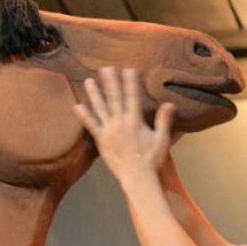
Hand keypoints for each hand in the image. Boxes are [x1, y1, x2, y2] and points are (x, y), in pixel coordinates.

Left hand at [73, 67, 175, 184]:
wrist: (137, 177)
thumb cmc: (152, 159)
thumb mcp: (162, 139)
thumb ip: (164, 120)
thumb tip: (169, 103)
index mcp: (135, 121)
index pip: (133, 97)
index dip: (130, 82)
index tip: (128, 69)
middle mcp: (121, 123)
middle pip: (115, 98)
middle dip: (110, 82)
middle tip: (106, 68)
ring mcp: (109, 131)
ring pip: (100, 108)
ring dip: (94, 93)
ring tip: (88, 80)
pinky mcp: (101, 141)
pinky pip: (91, 126)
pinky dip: (84, 115)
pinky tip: (77, 105)